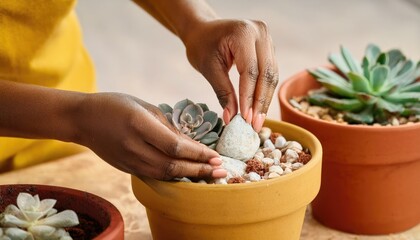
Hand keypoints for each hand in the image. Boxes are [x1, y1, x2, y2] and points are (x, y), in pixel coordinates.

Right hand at [75, 93, 226, 179]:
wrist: (83, 119)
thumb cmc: (115, 105)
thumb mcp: (144, 107)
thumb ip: (168, 128)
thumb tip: (192, 144)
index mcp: (139, 125)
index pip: (175, 146)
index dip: (198, 153)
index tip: (216, 156)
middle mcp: (134, 146)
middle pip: (173, 164)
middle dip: (200, 169)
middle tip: (222, 170)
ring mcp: (129, 160)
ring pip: (165, 174)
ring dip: (191, 176)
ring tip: (210, 175)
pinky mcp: (127, 168)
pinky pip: (155, 176)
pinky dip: (175, 176)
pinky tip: (189, 175)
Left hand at [182, 19, 278, 131]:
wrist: (203, 30)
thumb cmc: (201, 46)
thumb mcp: (208, 68)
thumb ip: (223, 92)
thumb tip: (232, 118)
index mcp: (243, 32)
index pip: (250, 70)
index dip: (249, 97)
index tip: (245, 119)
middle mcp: (260, 32)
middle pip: (266, 73)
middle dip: (260, 102)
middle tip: (255, 126)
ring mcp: (267, 39)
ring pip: (271, 75)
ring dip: (264, 100)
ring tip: (257, 122)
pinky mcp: (269, 48)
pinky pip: (270, 73)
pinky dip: (264, 92)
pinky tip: (258, 109)